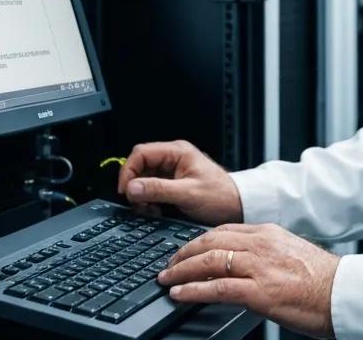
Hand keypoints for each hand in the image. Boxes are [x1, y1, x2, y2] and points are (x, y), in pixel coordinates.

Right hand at [117, 140, 243, 224]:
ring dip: (141, 195)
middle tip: (137, 203)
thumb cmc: (221, 196)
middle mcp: (173, 158)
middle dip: (135, 186)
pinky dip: (149, 200)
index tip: (125, 191)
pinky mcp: (172, 184)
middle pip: (140, 166)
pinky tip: (156, 210)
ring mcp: (172, 171)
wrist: (237, 207)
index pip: (141, 153)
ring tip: (149, 209)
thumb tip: (132, 187)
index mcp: (177, 152)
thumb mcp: (188, 194)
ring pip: (144, 179)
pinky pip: (151, 189)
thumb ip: (159, 190)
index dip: (129, 171)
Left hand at [158, 223, 339, 338]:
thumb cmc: (322, 279)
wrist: (343, 293)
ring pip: (209, 261)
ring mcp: (258, 267)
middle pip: (210, 241)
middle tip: (169, 263)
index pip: (223, 230)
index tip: (185, 249)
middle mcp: (260, 245)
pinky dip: (193, 290)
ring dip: (181, 270)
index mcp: (268, 233)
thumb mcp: (291, 253)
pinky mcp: (258, 292)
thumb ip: (266, 252)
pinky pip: (216, 288)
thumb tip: (244, 263)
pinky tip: (180, 294)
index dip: (198, 240)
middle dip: (183, 253)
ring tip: (167, 279)